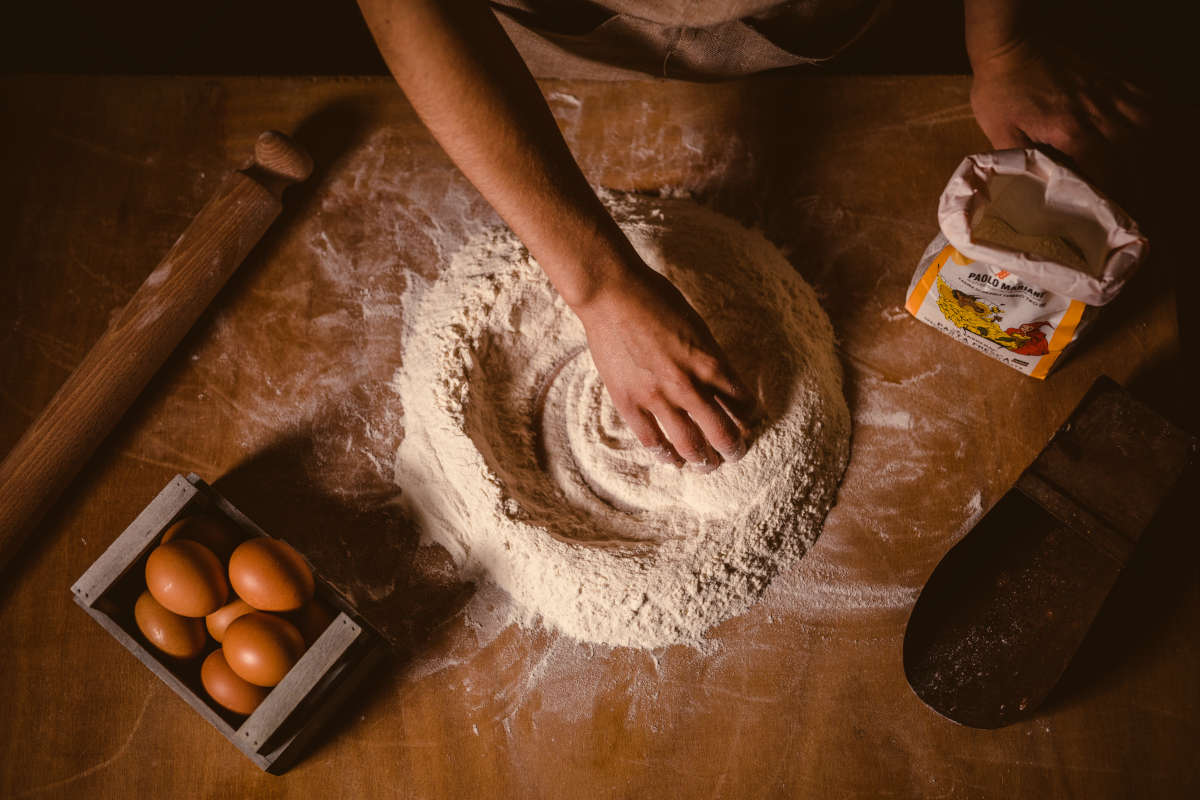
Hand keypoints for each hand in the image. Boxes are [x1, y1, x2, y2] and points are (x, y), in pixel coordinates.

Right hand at [572, 262, 760, 471]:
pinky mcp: (629, 401)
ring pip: (689, 445)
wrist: (612, 294)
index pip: (742, 403)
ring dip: (703, 460)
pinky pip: (651, 440)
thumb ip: (709, 358)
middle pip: (722, 432)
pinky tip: (670, 458)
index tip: (748, 422)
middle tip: (735, 454)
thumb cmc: (656, 300)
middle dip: (733, 448)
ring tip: (707, 465)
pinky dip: (664, 454)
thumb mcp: (696, 326)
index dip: (749, 417)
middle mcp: (688, 386)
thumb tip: (719, 384)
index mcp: (710, 363)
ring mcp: (657, 397)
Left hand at [970, 38, 1153, 194]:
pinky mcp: (1114, 80)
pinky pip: (1146, 104)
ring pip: (1145, 131)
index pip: (1105, 173)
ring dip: (1143, 157)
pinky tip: (1143, 139)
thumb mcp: (999, 132)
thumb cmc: (1001, 90)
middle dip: (1133, 185)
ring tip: (1137, 177)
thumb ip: (1018, 162)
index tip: (1110, 217)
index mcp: (1072, 131)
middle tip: (1126, 206)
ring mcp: (1111, 94)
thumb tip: (1028, 190)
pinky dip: (1148, 124)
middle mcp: (1100, 114)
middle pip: (1132, 157)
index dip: (1112, 198)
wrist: (1012, 45)